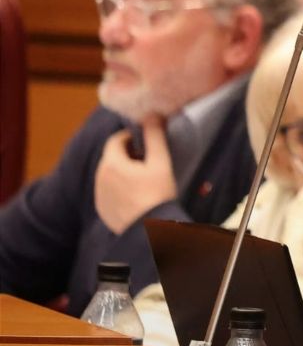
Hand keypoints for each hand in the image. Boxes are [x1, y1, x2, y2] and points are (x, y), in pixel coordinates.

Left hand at [94, 116, 176, 233]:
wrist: (149, 230)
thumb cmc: (157, 194)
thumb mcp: (161, 162)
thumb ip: (155, 136)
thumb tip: (152, 115)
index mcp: (111, 163)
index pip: (116, 140)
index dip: (132, 137)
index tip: (147, 143)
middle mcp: (99, 177)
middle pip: (112, 157)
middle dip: (128, 155)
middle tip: (150, 162)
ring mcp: (99, 195)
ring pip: (110, 174)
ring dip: (124, 171)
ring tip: (145, 180)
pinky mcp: (102, 209)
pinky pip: (109, 191)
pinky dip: (120, 188)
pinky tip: (137, 196)